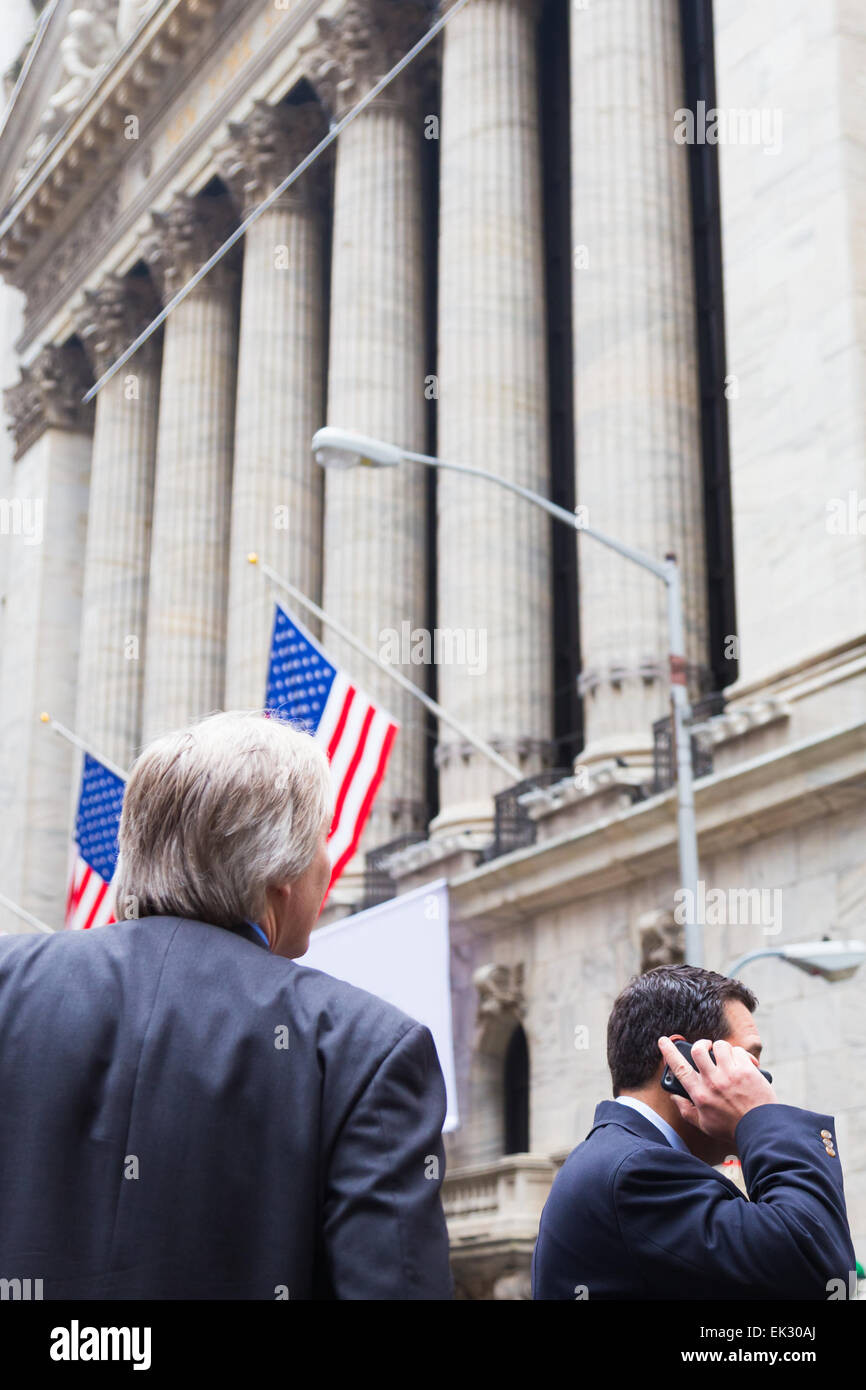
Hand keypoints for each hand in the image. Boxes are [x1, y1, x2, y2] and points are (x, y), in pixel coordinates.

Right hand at [658, 1036, 777, 1140]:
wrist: (760, 1130)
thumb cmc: (732, 1128)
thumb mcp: (704, 1124)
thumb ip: (686, 1110)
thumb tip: (674, 1097)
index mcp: (700, 1094)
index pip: (679, 1068)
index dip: (669, 1052)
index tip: (663, 1041)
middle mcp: (713, 1081)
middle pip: (699, 1050)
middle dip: (700, 1044)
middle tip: (705, 1047)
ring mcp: (731, 1074)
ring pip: (720, 1046)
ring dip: (722, 1049)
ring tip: (726, 1058)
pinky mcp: (747, 1070)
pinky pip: (739, 1051)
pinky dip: (740, 1055)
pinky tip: (744, 1064)